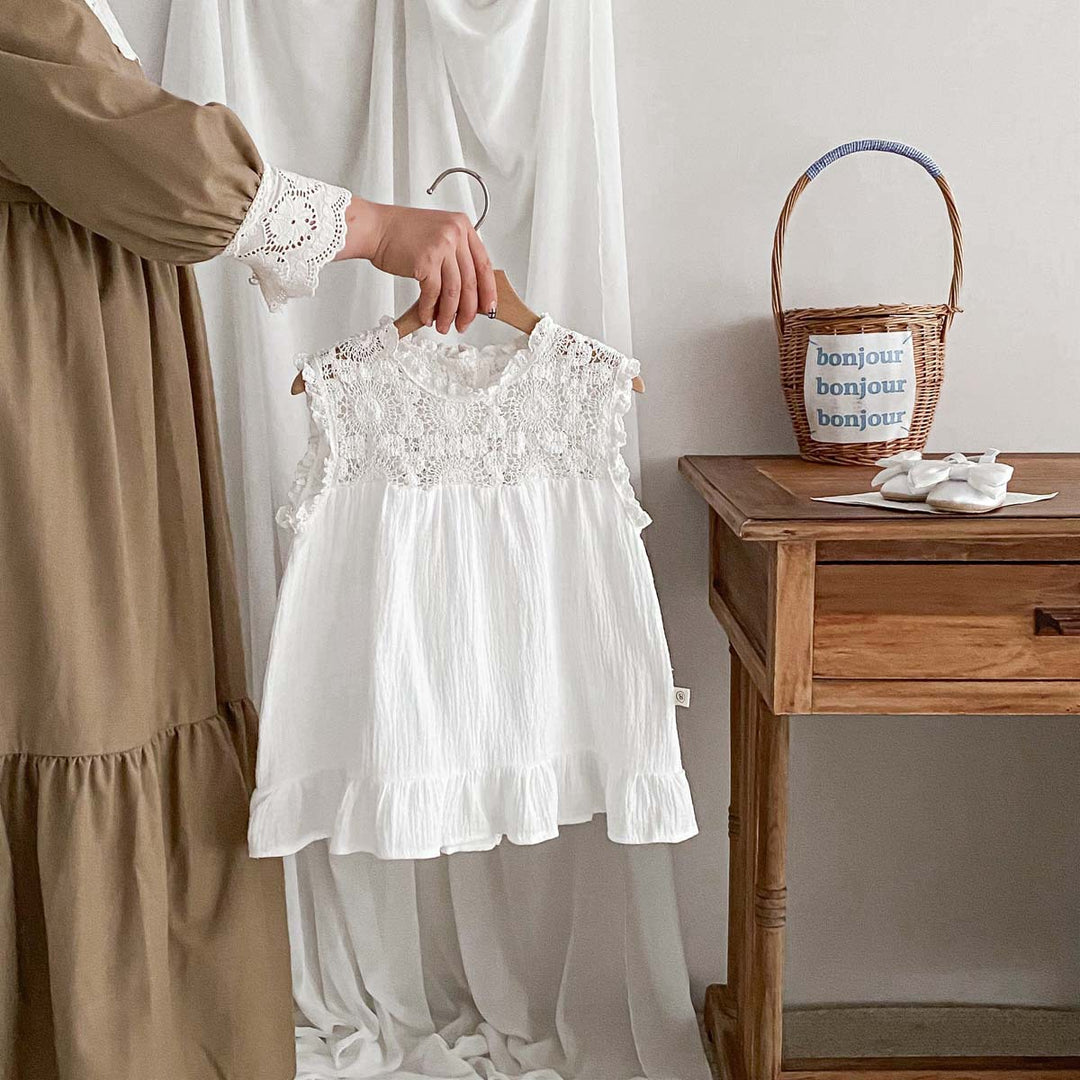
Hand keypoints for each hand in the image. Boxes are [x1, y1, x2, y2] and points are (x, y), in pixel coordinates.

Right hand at [336, 197, 496, 333]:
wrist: (375, 228)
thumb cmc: (401, 233)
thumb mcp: (438, 234)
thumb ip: (456, 255)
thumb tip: (468, 291)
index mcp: (462, 226)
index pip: (484, 264)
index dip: (488, 291)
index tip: (488, 308)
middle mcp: (455, 234)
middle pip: (470, 281)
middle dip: (468, 309)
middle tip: (464, 323)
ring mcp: (441, 247)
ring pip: (453, 291)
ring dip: (448, 314)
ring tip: (444, 326)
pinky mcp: (425, 261)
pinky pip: (433, 294)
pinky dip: (429, 310)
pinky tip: (427, 317)